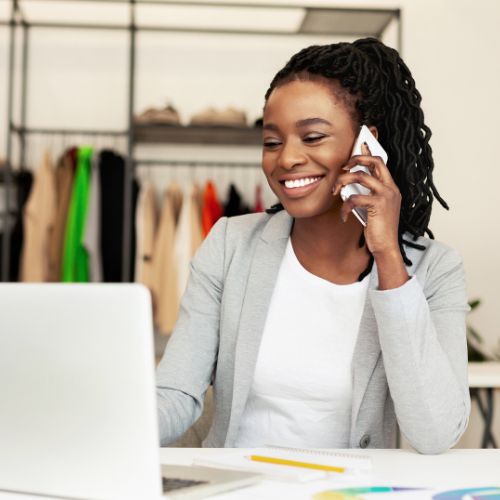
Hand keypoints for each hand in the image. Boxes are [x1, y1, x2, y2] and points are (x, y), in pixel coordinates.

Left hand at [332, 142, 401, 256]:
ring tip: (335, 191)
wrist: (386, 247)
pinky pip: (354, 197)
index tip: (360, 144)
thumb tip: (349, 186)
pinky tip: (343, 216)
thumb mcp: (372, 209)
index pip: (381, 163)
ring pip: (361, 176)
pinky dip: (345, 207)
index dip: (369, 153)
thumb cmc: (377, 229)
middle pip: (375, 161)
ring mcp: (386, 195)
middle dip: (356, 159)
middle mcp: (391, 188)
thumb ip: (366, 195)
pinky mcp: (378, 204)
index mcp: (391, 188)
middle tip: (343, 167)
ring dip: (343, 182)